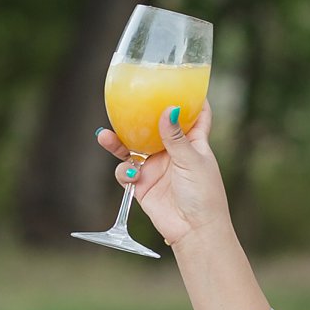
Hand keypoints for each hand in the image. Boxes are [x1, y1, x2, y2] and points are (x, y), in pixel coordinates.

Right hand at [94, 99, 230, 248]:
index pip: (195, 115)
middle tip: (121, 105)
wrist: (194, 229)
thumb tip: (168, 108)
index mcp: (193, 142)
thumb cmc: (204, 195)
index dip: (191, 98)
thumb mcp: (192, 160)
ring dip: (118, 142)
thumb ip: (176, 136)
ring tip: (105, 137)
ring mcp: (156, 167)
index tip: (181, 80)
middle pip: (152, 127)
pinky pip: (126, 171)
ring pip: (132, 148)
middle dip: (137, 118)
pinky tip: (132, 175)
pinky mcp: (143, 184)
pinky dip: (125, 171)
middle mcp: (173, 152)